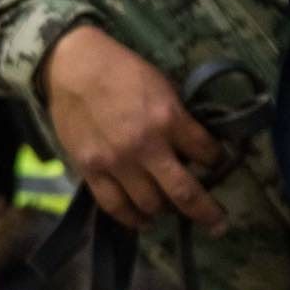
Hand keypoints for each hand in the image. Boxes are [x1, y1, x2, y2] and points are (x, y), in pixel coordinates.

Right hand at [42, 25, 225, 232]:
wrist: (71, 65)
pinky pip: (115, 206)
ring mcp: (116, 161)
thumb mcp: (163, 87)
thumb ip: (180, 120)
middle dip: (207, 212)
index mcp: (169, 120)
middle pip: (184, 193)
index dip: (216, 162)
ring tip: (171, 210)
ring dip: (166, 211)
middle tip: (218, 224)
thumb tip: (195, 149)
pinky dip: (133, 218)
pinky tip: (143, 220)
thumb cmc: (123, 71)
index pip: (207, 154)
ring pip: (151, 205)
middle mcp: (145, 146)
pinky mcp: (90, 169)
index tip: (215, 164)